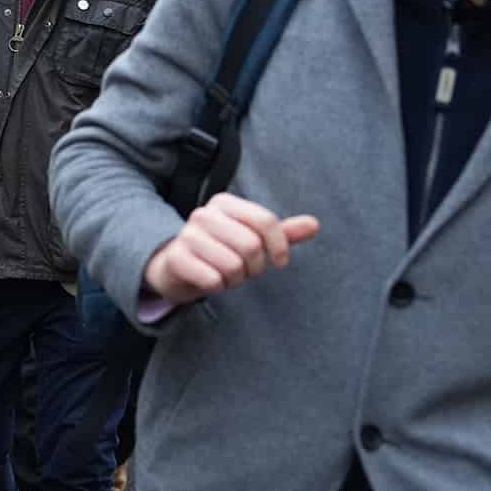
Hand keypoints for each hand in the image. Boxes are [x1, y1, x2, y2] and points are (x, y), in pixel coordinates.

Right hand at [143, 192, 319, 305]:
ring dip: (236, 279)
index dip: (280, 246)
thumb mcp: (253, 239)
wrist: (175, 267)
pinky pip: (213, 279)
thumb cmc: (221, 251)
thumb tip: (315, 224)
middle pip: (251, 246)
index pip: (265, 221)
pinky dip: (218, 287)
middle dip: (256, 267)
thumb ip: (283, 232)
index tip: (281, 261)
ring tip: (227, 275)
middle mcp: (204, 214)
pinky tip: (211, 281)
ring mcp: (187, 235)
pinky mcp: (177, 258)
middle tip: (246, 271)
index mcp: (225, 203)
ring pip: (233, 265)